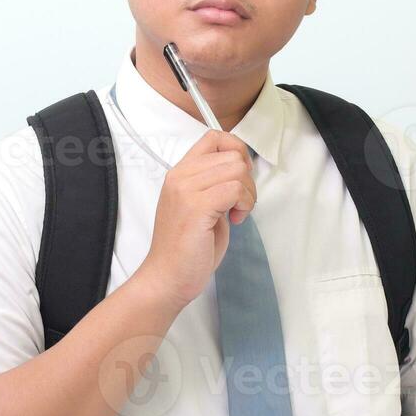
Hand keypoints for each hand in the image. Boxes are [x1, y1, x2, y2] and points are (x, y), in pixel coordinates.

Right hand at [135, 129, 255, 309]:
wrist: (167, 277)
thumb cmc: (187, 248)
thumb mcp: (202, 205)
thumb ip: (216, 183)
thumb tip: (242, 170)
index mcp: (180, 173)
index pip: (214, 138)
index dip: (236, 152)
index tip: (239, 178)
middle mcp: (181, 176)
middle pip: (232, 154)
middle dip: (247, 180)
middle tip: (239, 204)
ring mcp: (187, 190)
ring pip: (237, 170)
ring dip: (247, 194)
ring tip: (235, 213)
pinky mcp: (197, 207)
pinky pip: (235, 189)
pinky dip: (244, 204)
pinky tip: (234, 220)